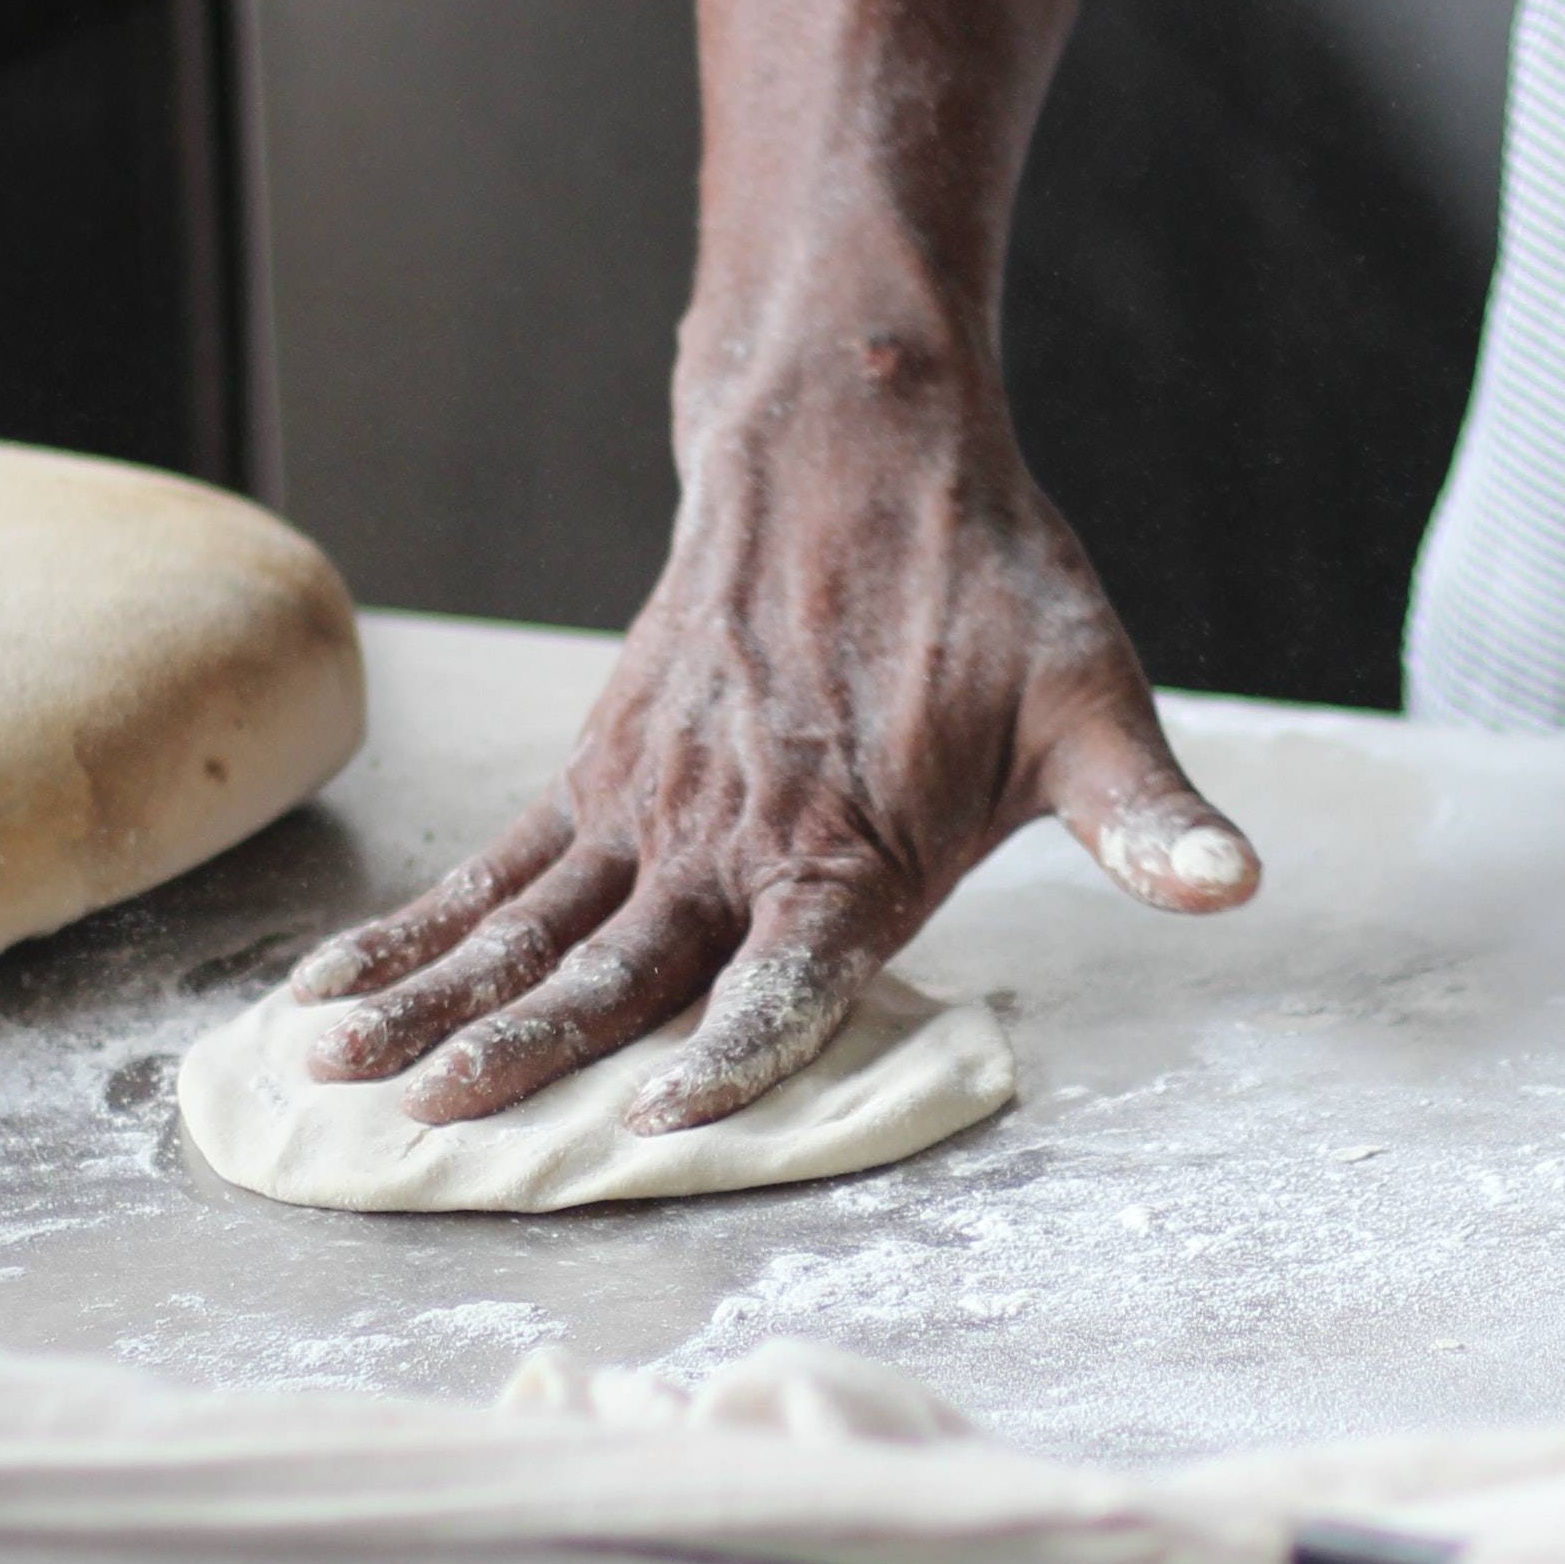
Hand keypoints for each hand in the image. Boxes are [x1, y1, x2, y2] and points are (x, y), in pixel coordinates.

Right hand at [281, 346, 1257, 1130]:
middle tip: (432, 1123)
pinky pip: (491, 870)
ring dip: (429, 999)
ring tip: (331, 1069)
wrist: (856, 441)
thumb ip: (1148, 818)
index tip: (661, 1116)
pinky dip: (409, 933)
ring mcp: (650, 807)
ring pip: (524, 924)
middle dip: (520, 1051)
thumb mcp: (1094, 701)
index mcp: (855, 849)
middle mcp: (734, 838)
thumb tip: (1234, 883)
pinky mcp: (600, 776)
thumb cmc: (991, 591)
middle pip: (616, 966)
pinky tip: (331, 996)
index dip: (734, 1048)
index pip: (787, 974)